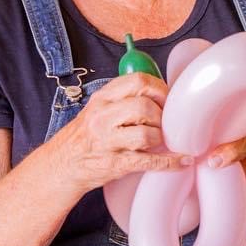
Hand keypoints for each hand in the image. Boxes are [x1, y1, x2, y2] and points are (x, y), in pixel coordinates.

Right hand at [51, 73, 192, 192]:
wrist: (62, 165)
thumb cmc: (85, 136)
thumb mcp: (97, 108)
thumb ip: (123, 97)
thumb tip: (160, 92)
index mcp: (102, 98)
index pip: (137, 81)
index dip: (159, 88)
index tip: (167, 98)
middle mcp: (103, 117)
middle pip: (144, 106)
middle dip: (160, 116)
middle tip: (163, 123)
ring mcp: (108, 142)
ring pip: (146, 134)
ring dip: (160, 138)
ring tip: (159, 141)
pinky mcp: (116, 164)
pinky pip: (149, 161)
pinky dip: (170, 162)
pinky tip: (182, 161)